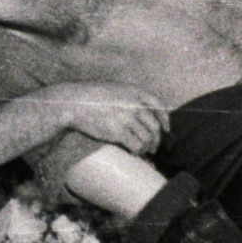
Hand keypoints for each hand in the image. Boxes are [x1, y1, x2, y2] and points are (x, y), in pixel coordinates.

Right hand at [49, 81, 168, 154]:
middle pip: (154, 126)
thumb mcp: (116, 89)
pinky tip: (135, 153)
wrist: (75, 103)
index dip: (165, 120)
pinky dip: (139, 151)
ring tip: (144, 151)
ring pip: (148, 138)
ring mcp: (128, 119)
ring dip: (148, 147)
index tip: (167, 129)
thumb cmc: (92, 97)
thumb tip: (144, 113)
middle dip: (157, 139)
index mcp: (135, 92)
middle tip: (154, 146)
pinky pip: (137, 145)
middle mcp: (135, 105)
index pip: (159, 106)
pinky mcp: (119, 132)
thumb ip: (131, 98)